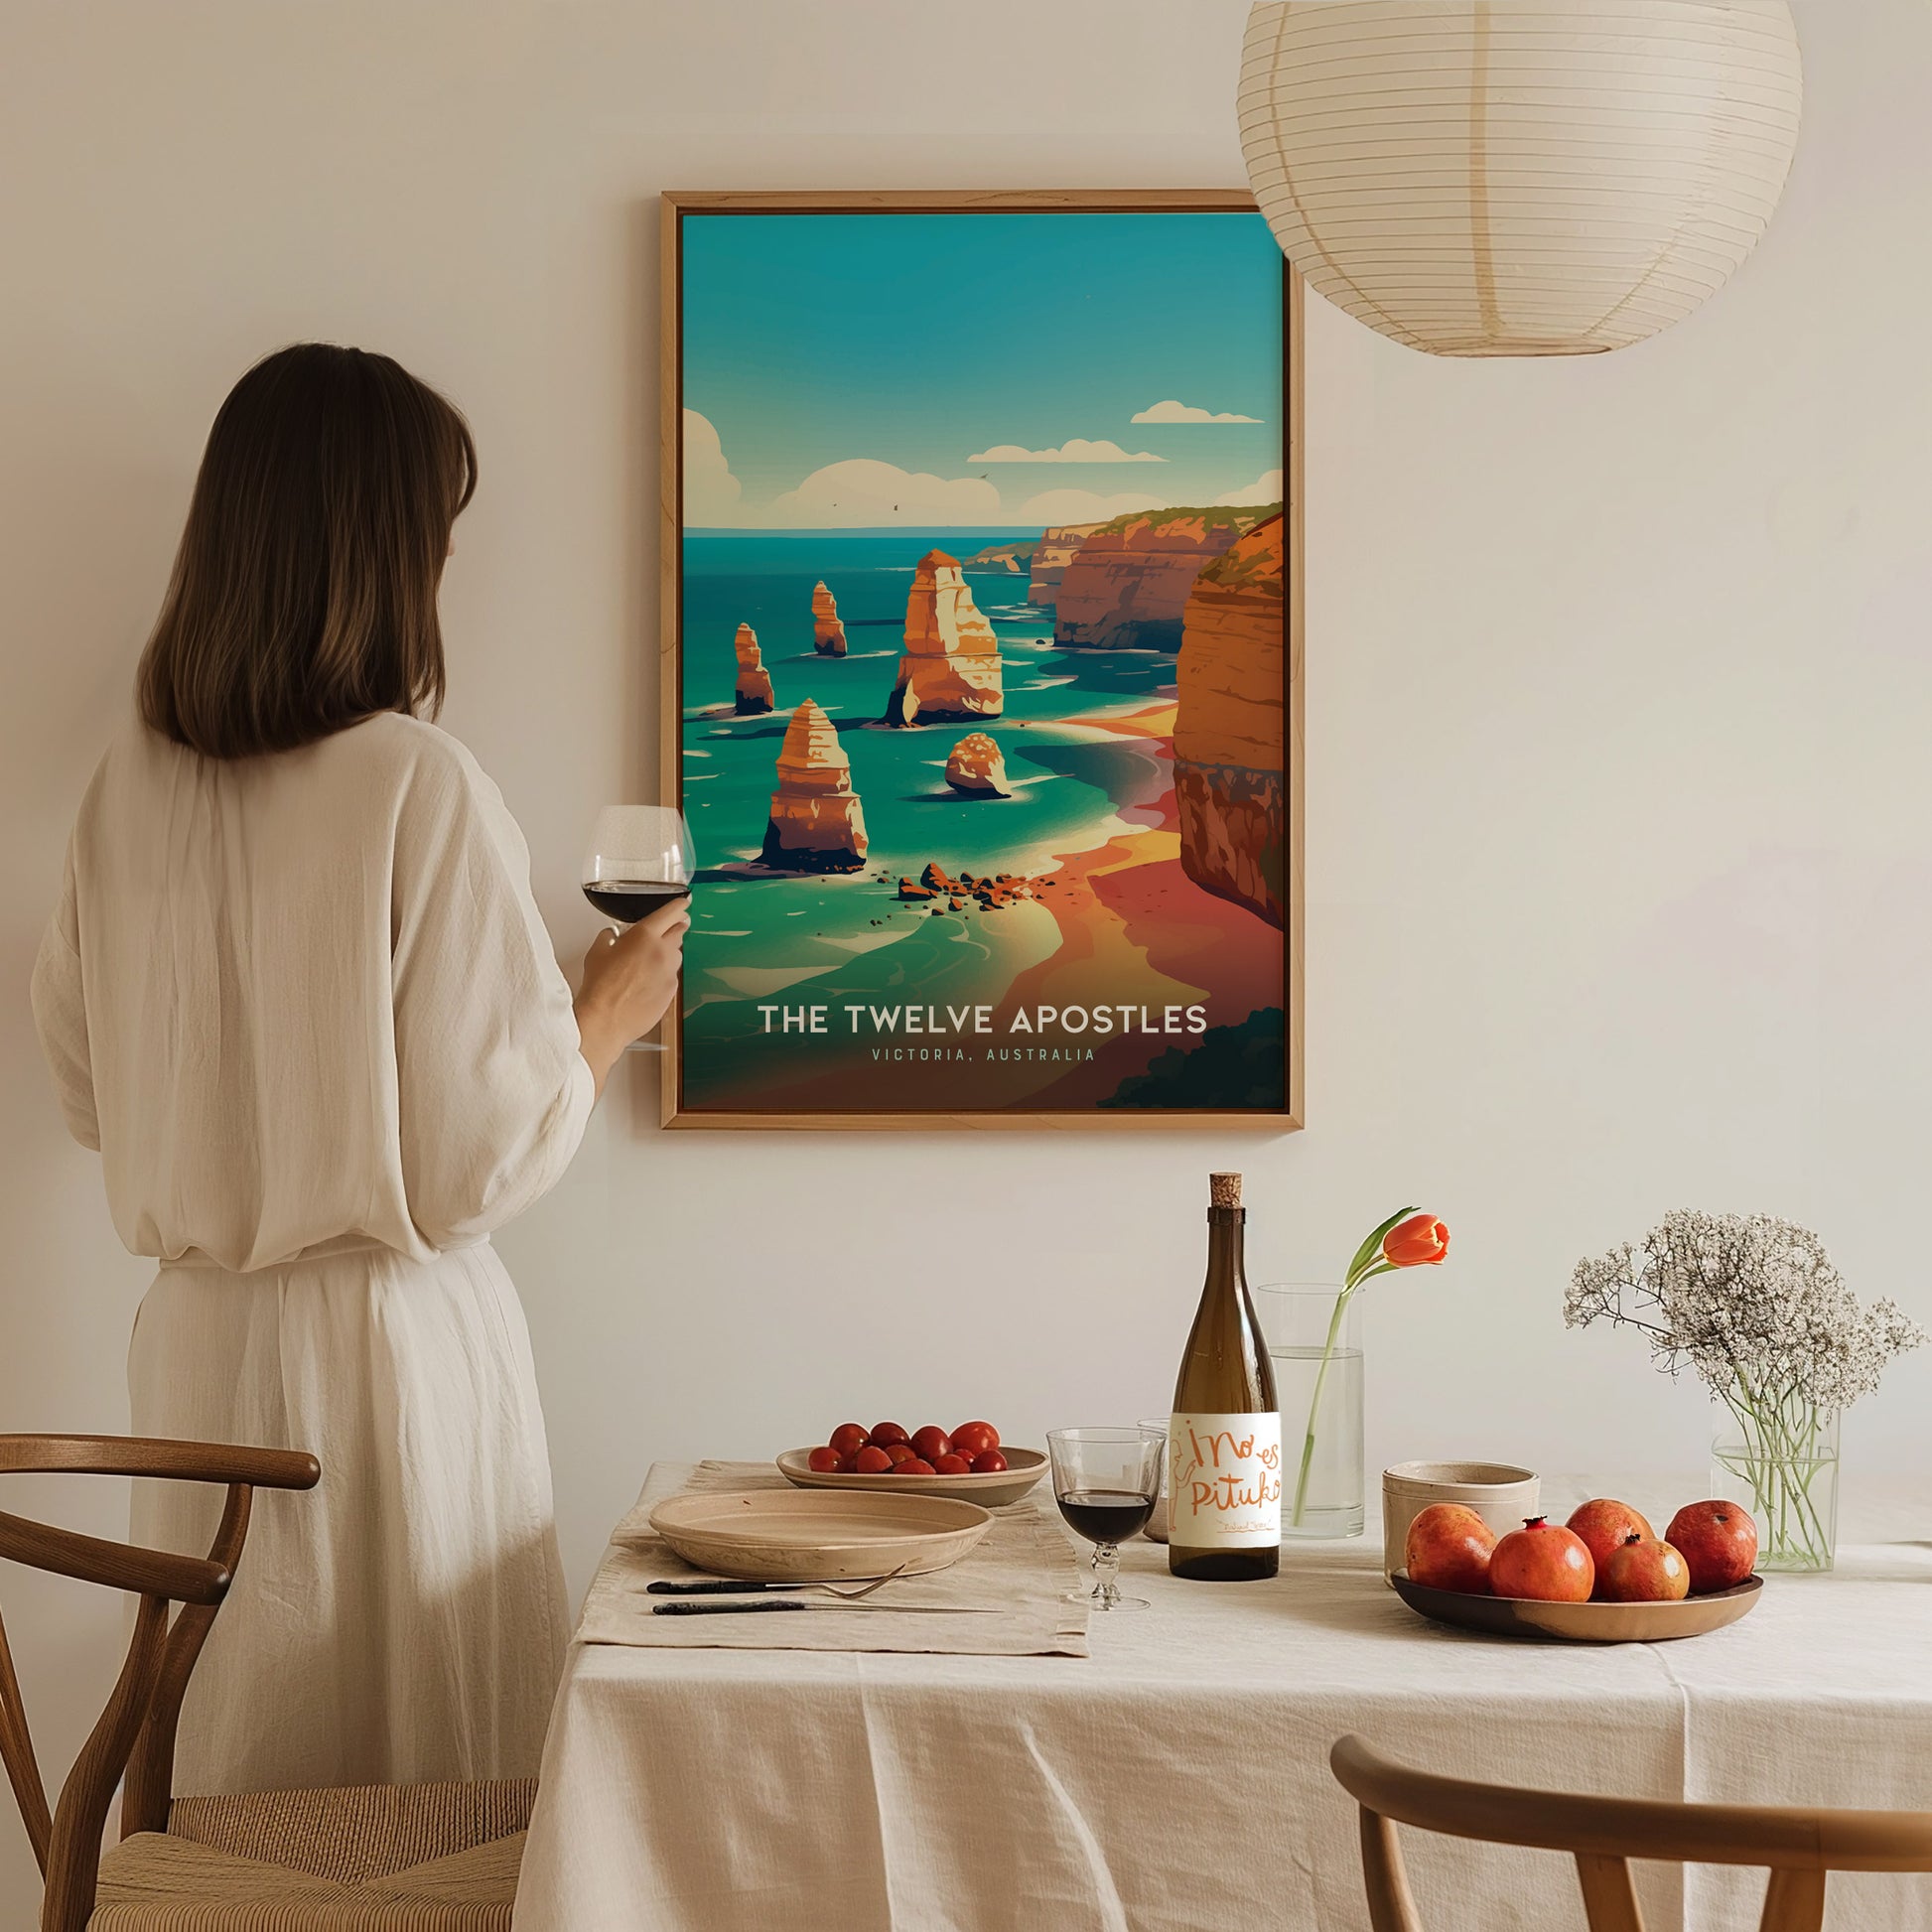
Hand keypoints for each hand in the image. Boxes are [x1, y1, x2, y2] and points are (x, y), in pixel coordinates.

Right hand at [574, 896, 689, 1094]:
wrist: (606, 1019)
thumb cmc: (600, 987)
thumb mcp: (597, 952)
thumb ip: (609, 937)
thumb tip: (612, 935)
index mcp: (645, 935)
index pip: (671, 912)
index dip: (679, 906)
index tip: (683, 903)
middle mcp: (663, 951)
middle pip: (680, 931)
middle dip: (676, 927)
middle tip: (670, 928)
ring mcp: (670, 972)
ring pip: (677, 955)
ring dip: (668, 953)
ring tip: (650, 961)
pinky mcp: (672, 991)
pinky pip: (672, 976)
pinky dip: (664, 975)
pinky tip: (647, 982)